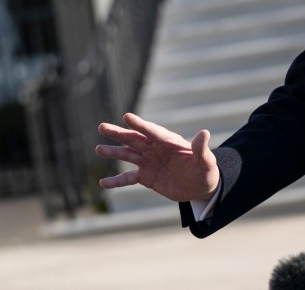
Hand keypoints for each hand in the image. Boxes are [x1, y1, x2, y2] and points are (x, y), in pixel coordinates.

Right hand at [95, 113, 219, 202]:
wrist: (200, 187)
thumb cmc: (205, 171)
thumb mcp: (206, 162)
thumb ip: (201, 149)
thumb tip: (204, 133)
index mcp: (169, 142)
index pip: (152, 131)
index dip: (140, 124)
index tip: (127, 117)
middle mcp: (156, 149)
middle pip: (135, 139)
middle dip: (119, 133)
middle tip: (102, 127)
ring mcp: (149, 162)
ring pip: (128, 155)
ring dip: (114, 152)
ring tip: (98, 149)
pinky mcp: (146, 177)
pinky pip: (128, 178)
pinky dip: (116, 181)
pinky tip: (103, 183)